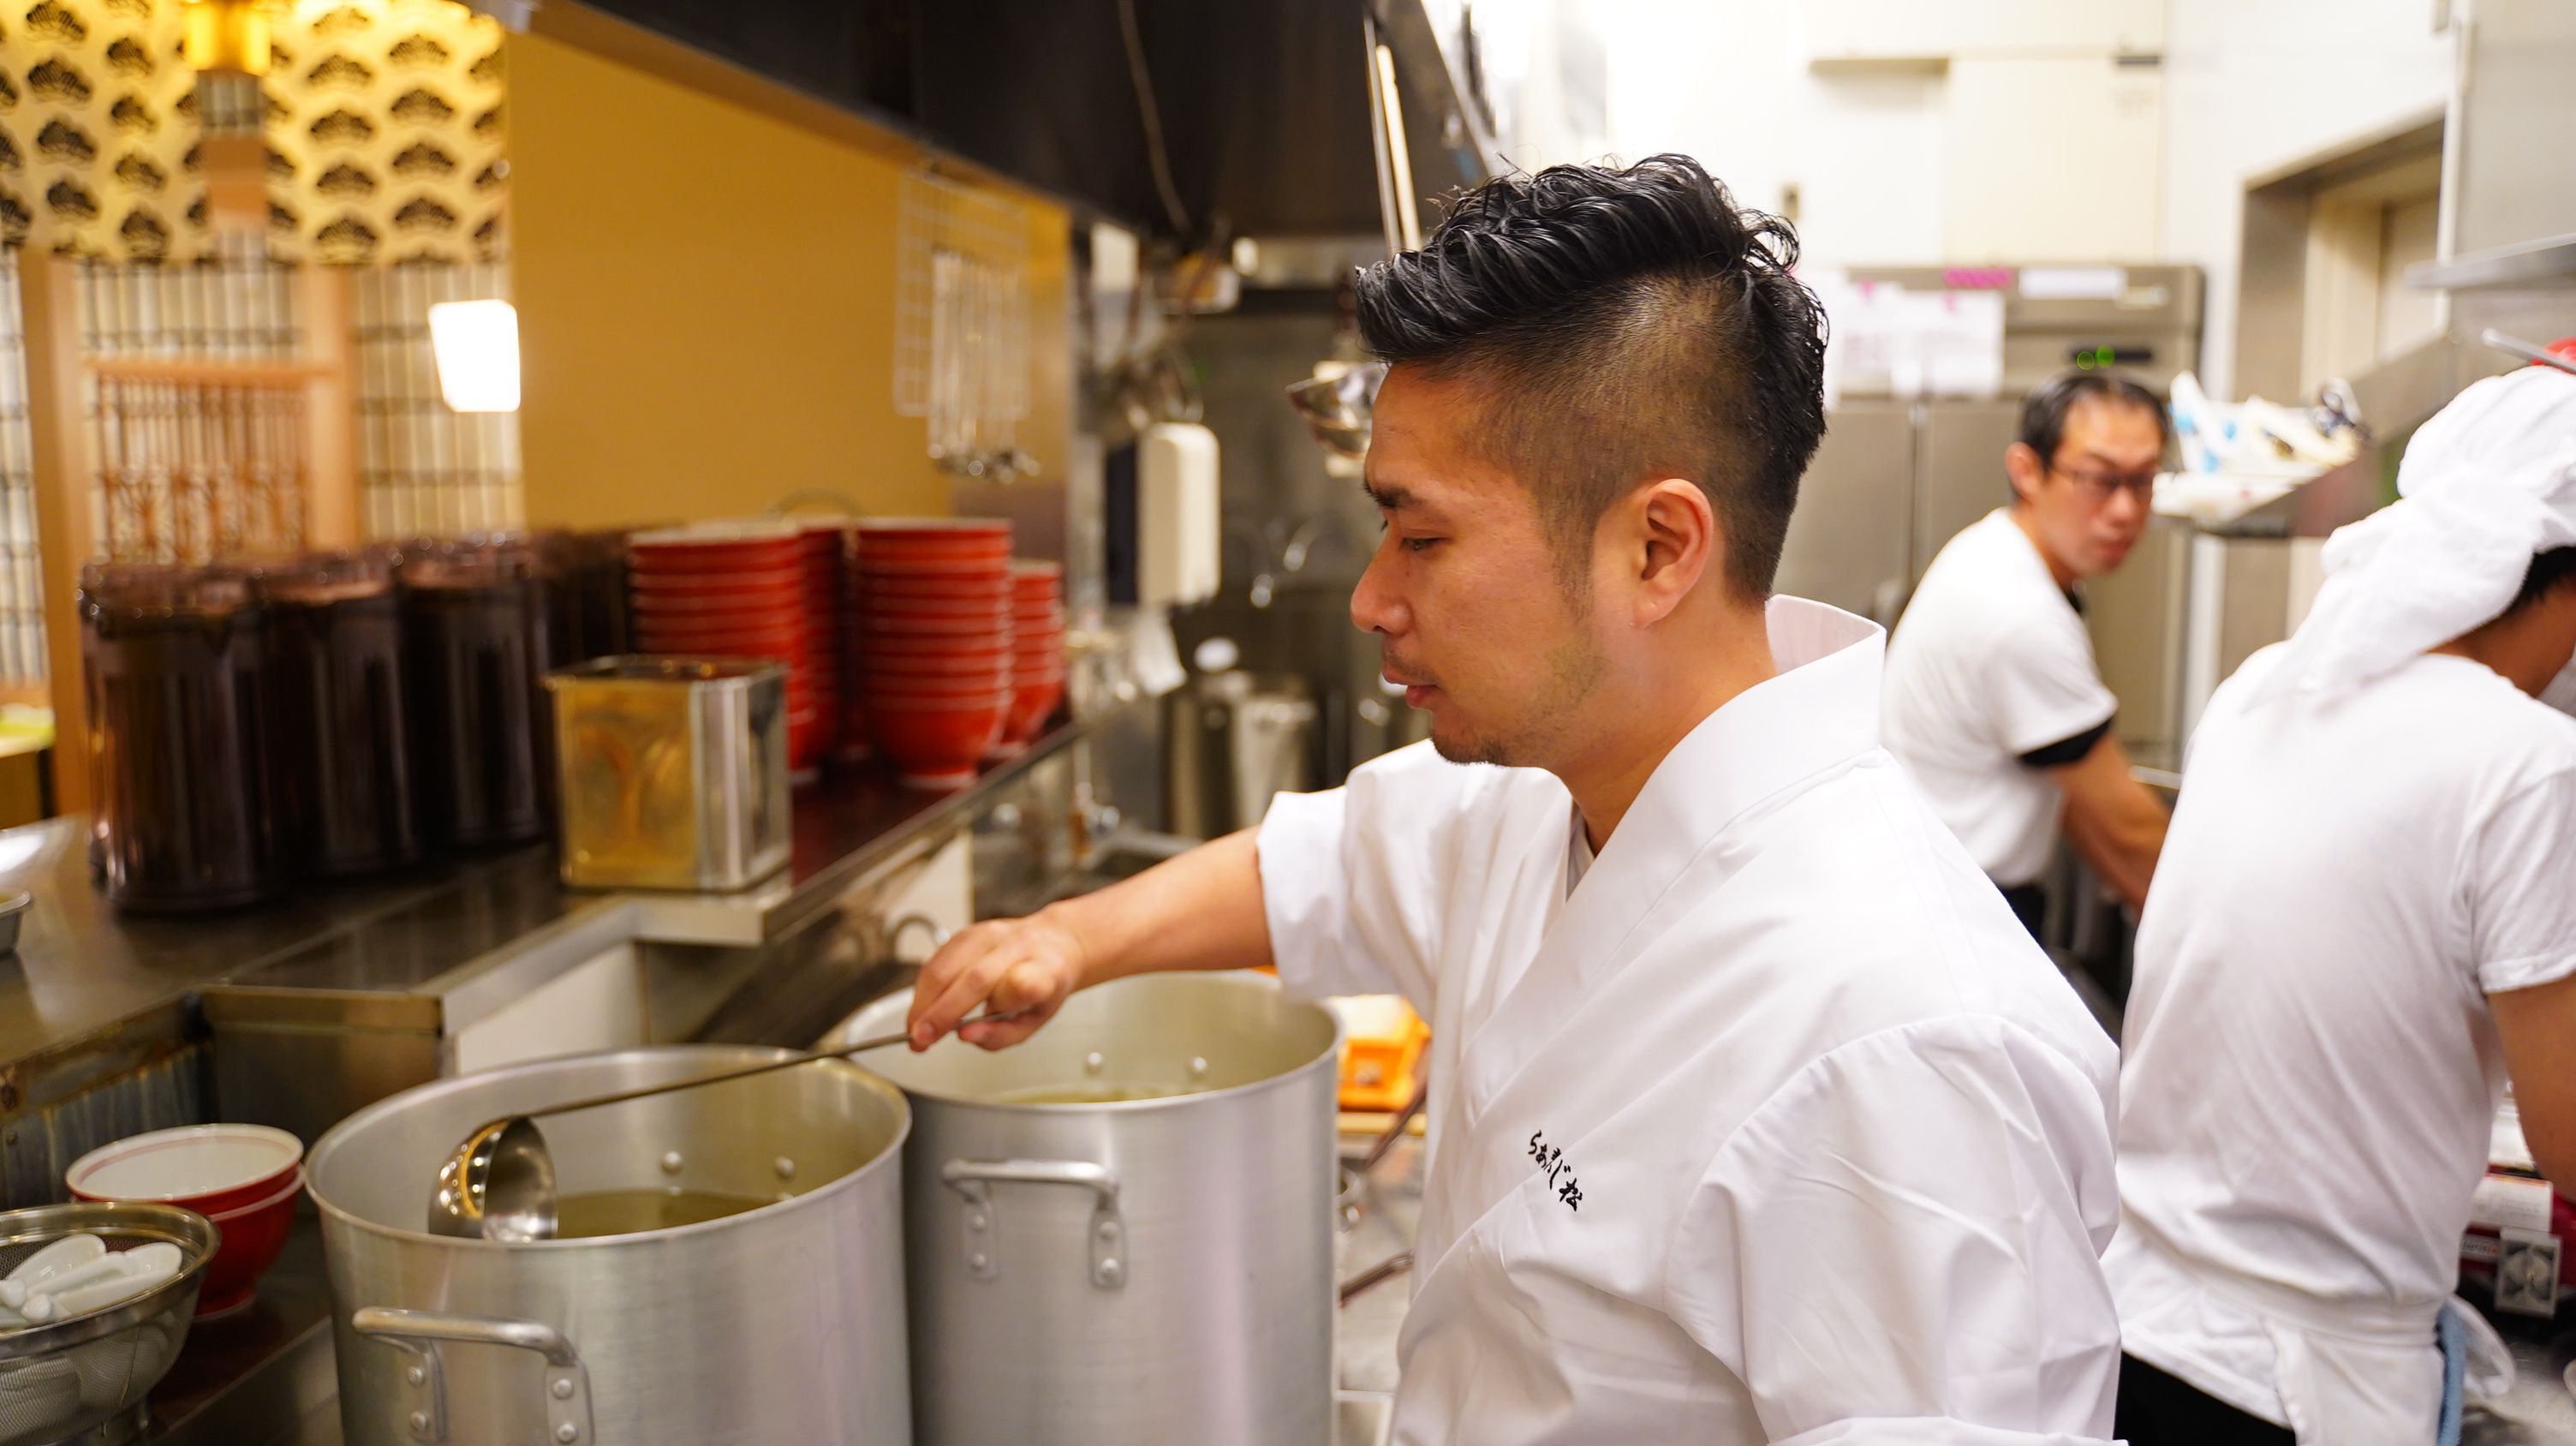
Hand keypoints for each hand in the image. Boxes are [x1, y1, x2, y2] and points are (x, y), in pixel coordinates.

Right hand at [905, 908, 1090, 1050]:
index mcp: (1045, 971)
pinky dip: (923, 988)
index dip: (996, 1003)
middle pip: (975, 978)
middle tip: (921, 1039)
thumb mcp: (1035, 1021)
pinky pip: (937, 959)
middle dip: (940, 1013)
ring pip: (947, 966)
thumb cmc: (1044, 986)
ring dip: (923, 1002)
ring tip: (916, 1030)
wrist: (1052, 943)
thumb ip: (1002, 1035)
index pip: (1026, 982)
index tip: (963, 1030)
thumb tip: (965, 1036)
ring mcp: (991, 934)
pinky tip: (922, 1008)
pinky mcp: (968, 931)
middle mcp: (1018, 946)